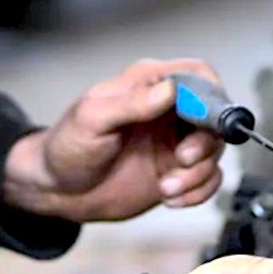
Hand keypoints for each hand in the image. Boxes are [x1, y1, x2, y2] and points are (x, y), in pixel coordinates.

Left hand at [1, 58, 225, 222]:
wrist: (58, 190)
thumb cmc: (67, 146)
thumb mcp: (93, 119)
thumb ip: (132, 103)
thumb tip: (170, 90)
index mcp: (148, 85)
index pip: (198, 75)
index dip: (211, 95)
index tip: (205, 122)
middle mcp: (168, 111)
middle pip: (215, 116)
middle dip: (205, 142)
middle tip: (182, 159)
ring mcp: (174, 142)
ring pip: (214, 151)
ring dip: (198, 173)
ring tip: (166, 187)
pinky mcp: (176, 172)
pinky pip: (208, 179)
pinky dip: (198, 192)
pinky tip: (170, 198)